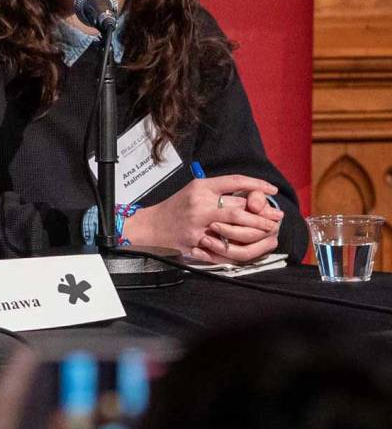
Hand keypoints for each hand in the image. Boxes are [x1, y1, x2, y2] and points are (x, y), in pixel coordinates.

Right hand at [129, 175, 280, 258]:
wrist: (151, 225)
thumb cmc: (176, 206)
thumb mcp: (195, 189)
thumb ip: (219, 189)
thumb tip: (252, 193)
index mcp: (200, 188)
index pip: (235, 181)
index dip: (257, 185)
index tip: (273, 190)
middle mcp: (199, 205)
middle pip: (239, 207)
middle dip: (262, 213)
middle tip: (277, 217)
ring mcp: (197, 225)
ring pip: (235, 227)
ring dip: (256, 229)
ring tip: (269, 230)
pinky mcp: (194, 242)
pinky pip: (221, 246)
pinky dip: (238, 247)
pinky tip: (251, 246)